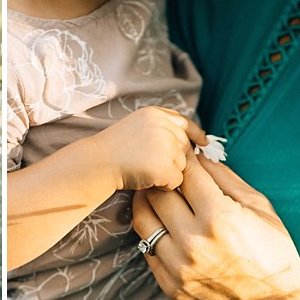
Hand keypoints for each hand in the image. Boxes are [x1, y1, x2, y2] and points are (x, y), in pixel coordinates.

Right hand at [91, 106, 208, 191]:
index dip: (195, 134)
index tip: (203, 142)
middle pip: (184, 147)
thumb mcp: (135, 127)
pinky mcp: (166, 167)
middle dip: (173, 158)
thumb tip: (188, 142)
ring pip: (181, 166)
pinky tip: (146, 180)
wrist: (96, 163)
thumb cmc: (111, 150)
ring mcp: (166, 147)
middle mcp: (164, 127)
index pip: (184, 122)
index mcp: (156, 114)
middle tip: (150, 164)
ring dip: (167, 172)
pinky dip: (163, 185)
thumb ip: (159, 128)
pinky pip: (176, 181)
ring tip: (143, 170)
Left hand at [131, 151, 299, 299]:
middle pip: (157, 195)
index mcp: (219, 218)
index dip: (182, 159)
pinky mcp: (168, 284)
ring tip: (156, 195)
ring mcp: (177, 266)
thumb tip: (199, 156)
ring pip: (143, 221)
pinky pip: (147, 249)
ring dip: (147, 203)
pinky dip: (152, 232)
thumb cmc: (273, 252)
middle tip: (163, 171)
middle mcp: (193, 242)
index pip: (185, 175)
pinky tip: (162, 225)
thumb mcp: (259, 207)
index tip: (181, 153)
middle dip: (160, 177)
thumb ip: (225, 178)